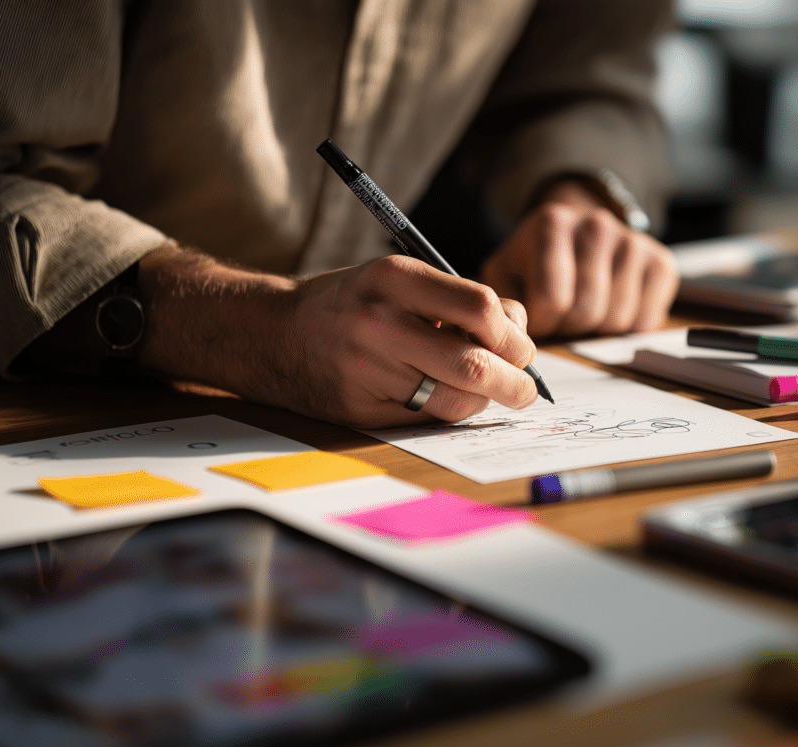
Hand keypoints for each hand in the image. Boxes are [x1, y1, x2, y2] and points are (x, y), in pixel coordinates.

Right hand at [136, 248, 536, 427]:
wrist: (272, 333)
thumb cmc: (352, 304)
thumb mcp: (398, 280)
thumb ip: (457, 301)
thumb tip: (520, 333)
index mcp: (394, 278)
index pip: (480, 308)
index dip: (514, 335)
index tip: (523, 348)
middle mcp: (380, 322)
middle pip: (474, 365)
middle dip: (514, 384)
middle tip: (525, 390)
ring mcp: (367, 369)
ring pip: (454, 401)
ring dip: (484, 403)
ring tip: (486, 393)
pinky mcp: (360, 406)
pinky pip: (426, 418)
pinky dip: (448, 412)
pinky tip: (447, 398)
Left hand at [481, 180, 678, 337]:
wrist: (575, 228)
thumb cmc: (535, 260)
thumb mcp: (504, 272)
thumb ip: (501, 304)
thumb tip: (513, 340)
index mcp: (552, 224)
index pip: (552, 301)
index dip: (543, 323)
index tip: (538, 316)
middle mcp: (596, 225)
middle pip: (587, 312)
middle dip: (569, 327)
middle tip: (561, 315)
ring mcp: (633, 241)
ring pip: (617, 320)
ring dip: (596, 328)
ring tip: (584, 307)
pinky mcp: (661, 261)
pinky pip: (646, 319)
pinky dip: (627, 326)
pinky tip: (611, 305)